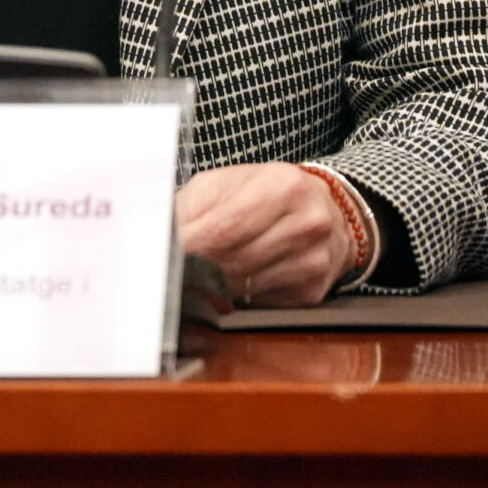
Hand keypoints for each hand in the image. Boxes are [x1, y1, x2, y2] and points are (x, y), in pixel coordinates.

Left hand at [176, 163, 358, 305]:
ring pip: (244, 290)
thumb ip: (193, 207)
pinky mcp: (313, 291)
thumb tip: (162, 241)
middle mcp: (307, 223)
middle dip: (197, 269)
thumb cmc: (263, 193)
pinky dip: (240, 297)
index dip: (189, 247)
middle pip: (233, 263)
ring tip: (204, 271)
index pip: (224, 229)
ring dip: (216, 286)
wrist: (324, 209)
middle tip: (176, 268)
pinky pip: (260, 305)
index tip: (166, 257)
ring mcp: (314, 260)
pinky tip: (236, 280)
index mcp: (282, 186)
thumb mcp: (225, 183)